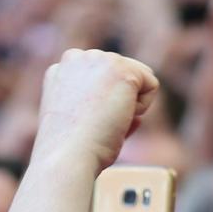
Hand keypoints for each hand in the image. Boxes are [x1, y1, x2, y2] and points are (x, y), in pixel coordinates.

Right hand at [33, 50, 158, 172]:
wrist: (69, 154)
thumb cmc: (74, 147)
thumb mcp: (80, 121)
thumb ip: (100, 108)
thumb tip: (136, 116)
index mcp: (61, 69)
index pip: (102, 77)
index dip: (104, 103)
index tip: (86, 120)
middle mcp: (77, 57)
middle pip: (123, 75)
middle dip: (119, 101)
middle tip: (97, 122)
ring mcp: (98, 59)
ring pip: (138, 78)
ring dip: (130, 104)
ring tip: (107, 118)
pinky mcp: (120, 68)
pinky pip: (151, 84)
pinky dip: (143, 106)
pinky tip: (119, 115)